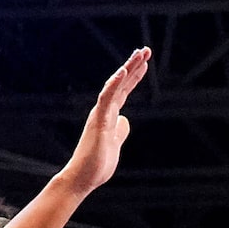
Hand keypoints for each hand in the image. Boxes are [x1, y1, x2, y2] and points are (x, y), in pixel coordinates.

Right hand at [56, 49, 149, 196]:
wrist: (83, 177)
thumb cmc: (97, 163)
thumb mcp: (115, 143)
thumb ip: (120, 131)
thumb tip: (125, 120)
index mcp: (109, 114)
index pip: (123, 90)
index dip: (134, 76)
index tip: (144, 62)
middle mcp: (104, 110)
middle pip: (121, 83)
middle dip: (134, 66)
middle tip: (145, 50)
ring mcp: (101, 114)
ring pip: (114, 85)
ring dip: (127, 69)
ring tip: (139, 54)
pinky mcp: (99, 121)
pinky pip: (107, 98)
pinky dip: (114, 84)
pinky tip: (123, 72)